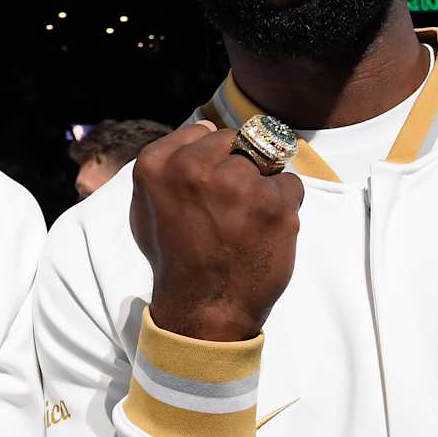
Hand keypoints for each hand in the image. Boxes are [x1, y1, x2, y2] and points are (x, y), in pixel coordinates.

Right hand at [130, 120, 304, 341]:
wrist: (204, 309)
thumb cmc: (176, 258)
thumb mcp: (147, 206)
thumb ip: (169, 165)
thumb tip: (204, 128)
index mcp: (158, 163)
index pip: (205, 132)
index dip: (213, 160)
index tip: (207, 191)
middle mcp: (194, 167)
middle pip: (238, 140)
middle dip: (239, 167)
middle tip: (229, 209)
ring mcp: (236, 183)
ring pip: (266, 160)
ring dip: (262, 186)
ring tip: (245, 223)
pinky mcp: (273, 203)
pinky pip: (290, 185)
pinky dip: (284, 207)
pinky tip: (263, 233)